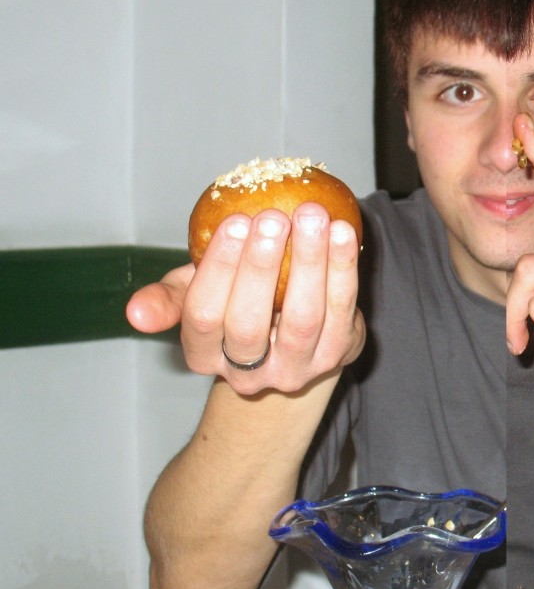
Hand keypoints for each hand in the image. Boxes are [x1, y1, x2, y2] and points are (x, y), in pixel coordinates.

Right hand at [126, 202, 364, 395]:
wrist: (296, 334)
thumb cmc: (236, 302)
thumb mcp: (196, 297)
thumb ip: (169, 299)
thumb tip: (135, 314)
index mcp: (205, 355)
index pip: (203, 316)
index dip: (218, 270)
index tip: (234, 221)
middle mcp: (248, 372)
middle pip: (249, 322)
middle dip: (260, 267)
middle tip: (271, 217)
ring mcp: (296, 368)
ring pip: (303, 318)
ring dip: (310, 262)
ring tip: (311, 216)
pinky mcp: (337, 353)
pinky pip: (342, 308)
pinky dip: (343, 267)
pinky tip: (342, 231)